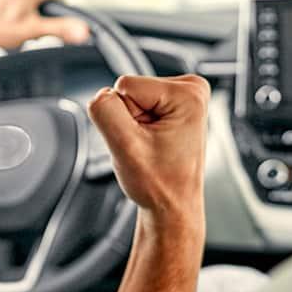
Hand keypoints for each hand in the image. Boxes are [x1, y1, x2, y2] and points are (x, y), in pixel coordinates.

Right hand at [87, 74, 210, 225]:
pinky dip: (139, 126)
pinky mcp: (175, 105)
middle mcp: (192, 89)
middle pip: (129, 90)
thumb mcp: (125, 147)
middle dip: (130, 120)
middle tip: (147, 146)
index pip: (125, 86)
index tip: (143, 141)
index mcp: (188, 94)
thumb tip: (99, 95)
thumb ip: (105, 112)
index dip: (125, 118)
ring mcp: (185, 96)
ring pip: (131, 98)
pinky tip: (153, 143)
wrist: (171, 205)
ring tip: (151, 146)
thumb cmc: (160, 184)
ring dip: (133, 125)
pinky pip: (138, 105)